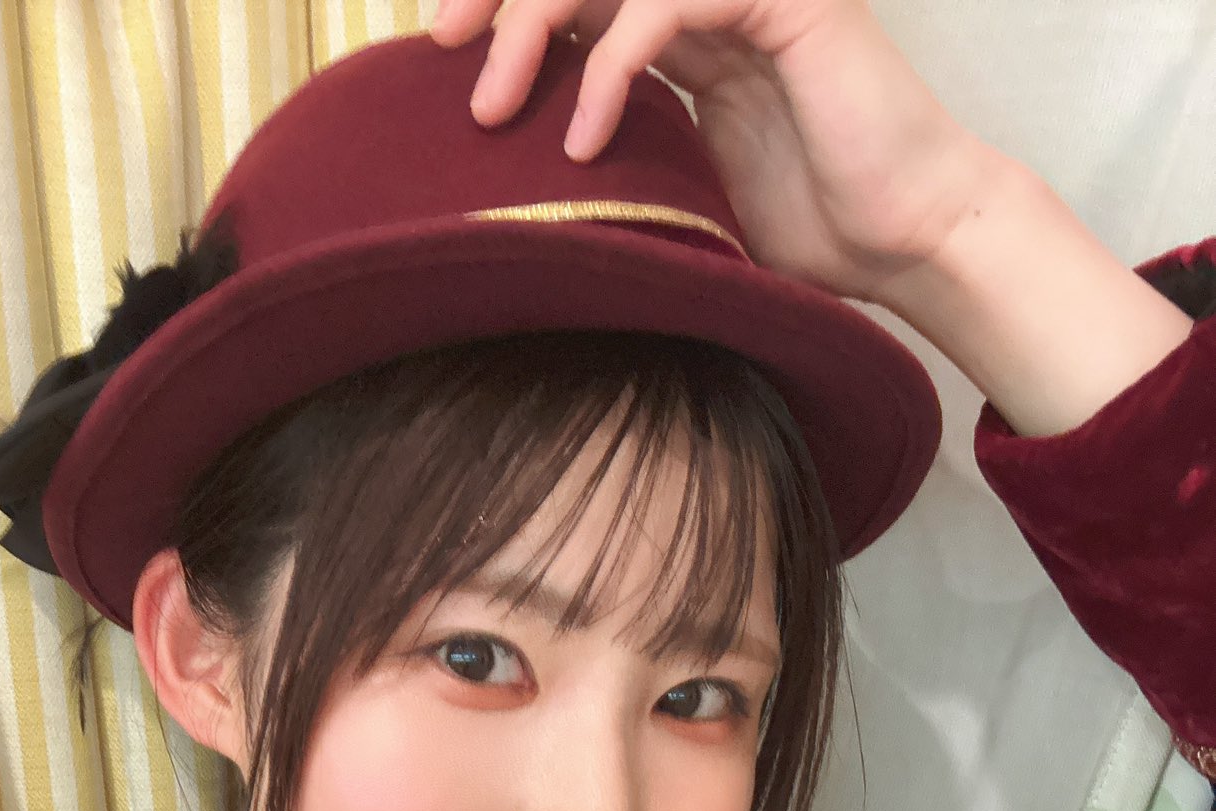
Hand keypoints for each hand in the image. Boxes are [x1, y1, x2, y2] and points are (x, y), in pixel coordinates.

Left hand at [431, 0, 1007, 309]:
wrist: (910, 246)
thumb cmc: (812, 243)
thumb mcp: (684, 207)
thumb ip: (617, 179)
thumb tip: (512, 217)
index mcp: (689, 34)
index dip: (511, 4)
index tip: (444, 52)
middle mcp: (713, 0)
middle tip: (440, 47)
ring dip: (536, 23)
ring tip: (490, 105)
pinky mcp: (786, 3)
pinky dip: (611, 62)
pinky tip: (582, 136)